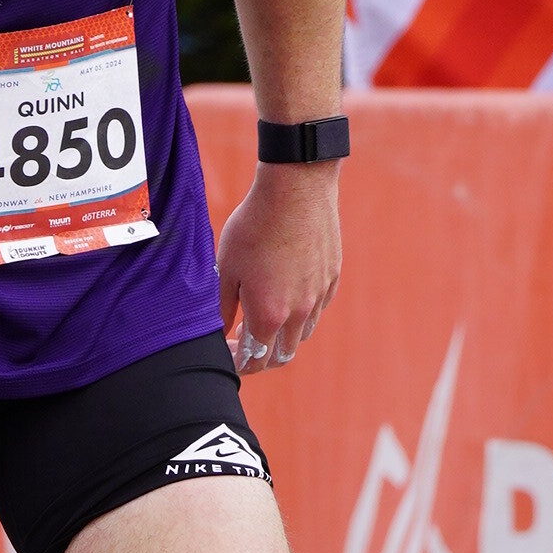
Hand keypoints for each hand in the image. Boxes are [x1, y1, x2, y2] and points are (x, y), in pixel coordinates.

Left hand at [216, 165, 340, 374]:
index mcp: (268, 315)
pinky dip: (302, 312)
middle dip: (261, 358)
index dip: (236, 363)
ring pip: (303, 334)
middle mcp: (299, 313)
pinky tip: (288, 294)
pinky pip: (318, 307)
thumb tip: (221, 334)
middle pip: (282, 355)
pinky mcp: (332, 277)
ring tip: (265, 318)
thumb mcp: (226, 268)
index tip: (225, 351)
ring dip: (283, 337)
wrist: (295, 190)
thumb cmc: (254, 227)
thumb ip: (222, 308)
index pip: (254, 360)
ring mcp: (319, 295)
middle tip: (243, 342)